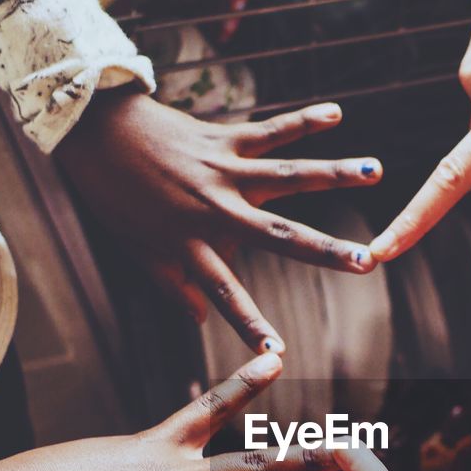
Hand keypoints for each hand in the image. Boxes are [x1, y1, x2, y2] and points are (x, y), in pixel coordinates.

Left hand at [56, 91, 382, 351]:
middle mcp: (215, 210)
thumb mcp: (140, 252)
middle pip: (279, 235)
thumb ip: (175, 286)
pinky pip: (271, 130)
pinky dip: (304, 121)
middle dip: (326, 250)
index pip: (226, 295)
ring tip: (376, 171)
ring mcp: (223, 171)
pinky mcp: (224, 139)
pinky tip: (336, 113)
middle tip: (367, 262)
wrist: (95, 133)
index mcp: (191, 245)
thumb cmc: (117, 198)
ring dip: (335, 172)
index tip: (277, 356)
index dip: (251, 327)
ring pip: (288, 174)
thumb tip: (201, 321)